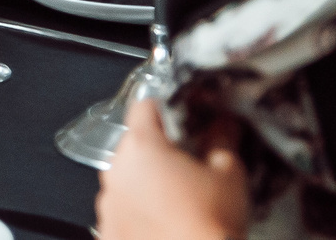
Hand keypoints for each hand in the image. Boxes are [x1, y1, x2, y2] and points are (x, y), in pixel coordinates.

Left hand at [95, 99, 248, 239]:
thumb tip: (223, 122)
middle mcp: (115, 170)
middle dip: (157, 153)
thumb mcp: (228, 174)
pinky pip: (120, 212)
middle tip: (186, 169)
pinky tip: (161, 225)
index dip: (165, 110)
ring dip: (144, 185)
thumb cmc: (210, 225)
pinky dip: (137, 215)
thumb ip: (222, 139)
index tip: (180, 120)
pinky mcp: (106, 231)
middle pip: (133, 146)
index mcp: (142, 147)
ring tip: (176, 203)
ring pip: (125, 180)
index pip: (144, 107)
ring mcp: (107, 203)